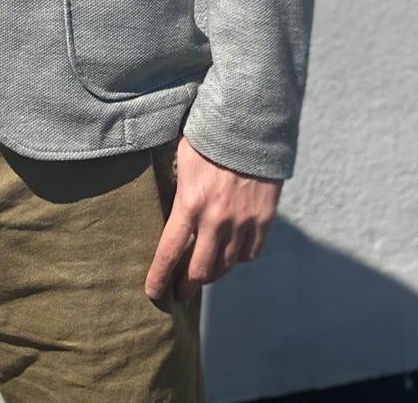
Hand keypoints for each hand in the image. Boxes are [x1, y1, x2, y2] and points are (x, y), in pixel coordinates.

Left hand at [145, 136, 281, 300]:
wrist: (250, 123)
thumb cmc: (209, 137)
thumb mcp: (182, 159)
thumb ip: (176, 188)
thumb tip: (167, 207)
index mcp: (189, 203)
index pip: (169, 252)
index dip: (159, 277)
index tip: (153, 293)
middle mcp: (216, 219)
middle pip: (200, 269)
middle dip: (188, 285)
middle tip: (181, 291)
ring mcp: (242, 221)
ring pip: (227, 265)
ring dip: (214, 273)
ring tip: (206, 273)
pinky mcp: (264, 219)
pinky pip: (251, 253)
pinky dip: (240, 259)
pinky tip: (232, 256)